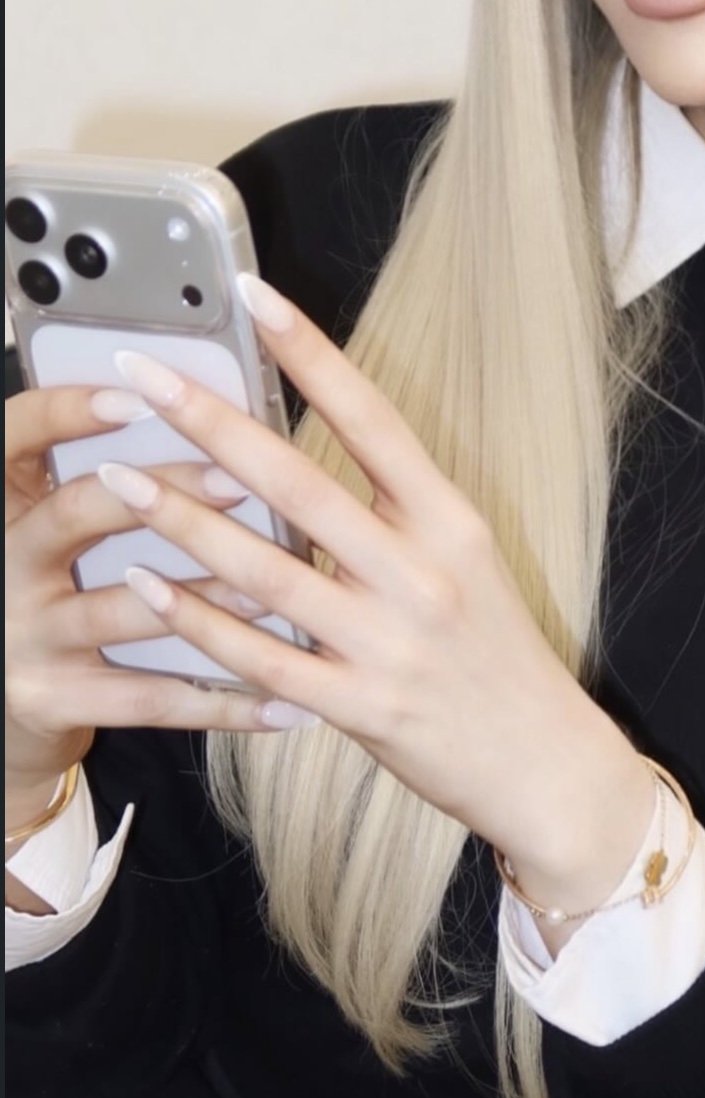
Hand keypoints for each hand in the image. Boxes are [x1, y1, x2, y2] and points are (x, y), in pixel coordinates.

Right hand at [5, 384, 296, 829]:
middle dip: (163, 494)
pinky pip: (148, 698)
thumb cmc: (62, 587)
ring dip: (206, 598)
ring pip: (121, 608)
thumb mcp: (63, 528)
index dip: (71, 410)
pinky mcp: (53, 700)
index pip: (18, 435)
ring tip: (277, 589)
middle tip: (238, 479)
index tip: (137, 393)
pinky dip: (221, 699)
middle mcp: (7, 561)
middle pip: (74, 513)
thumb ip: (120, 481)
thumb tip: (229, 420)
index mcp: (12, 502)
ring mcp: (26, 634)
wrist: (12, 704)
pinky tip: (284, 700)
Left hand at [107, 274, 654, 913]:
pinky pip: (263, 660)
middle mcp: (420, 572)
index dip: (310, 354)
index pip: (371, 418)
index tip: (253, 296)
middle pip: (302, 484)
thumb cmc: (495, 651)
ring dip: (185, 520)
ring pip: (268, 571)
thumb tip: (296, 459)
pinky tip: (148, 588)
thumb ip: (390, 514)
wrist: (544, 759)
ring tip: (119, 475)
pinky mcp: (360, 708)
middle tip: (145, 377)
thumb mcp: (464, 561)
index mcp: (450, 521)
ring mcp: (388, 643)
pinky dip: (200, 623)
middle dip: (215, 423)